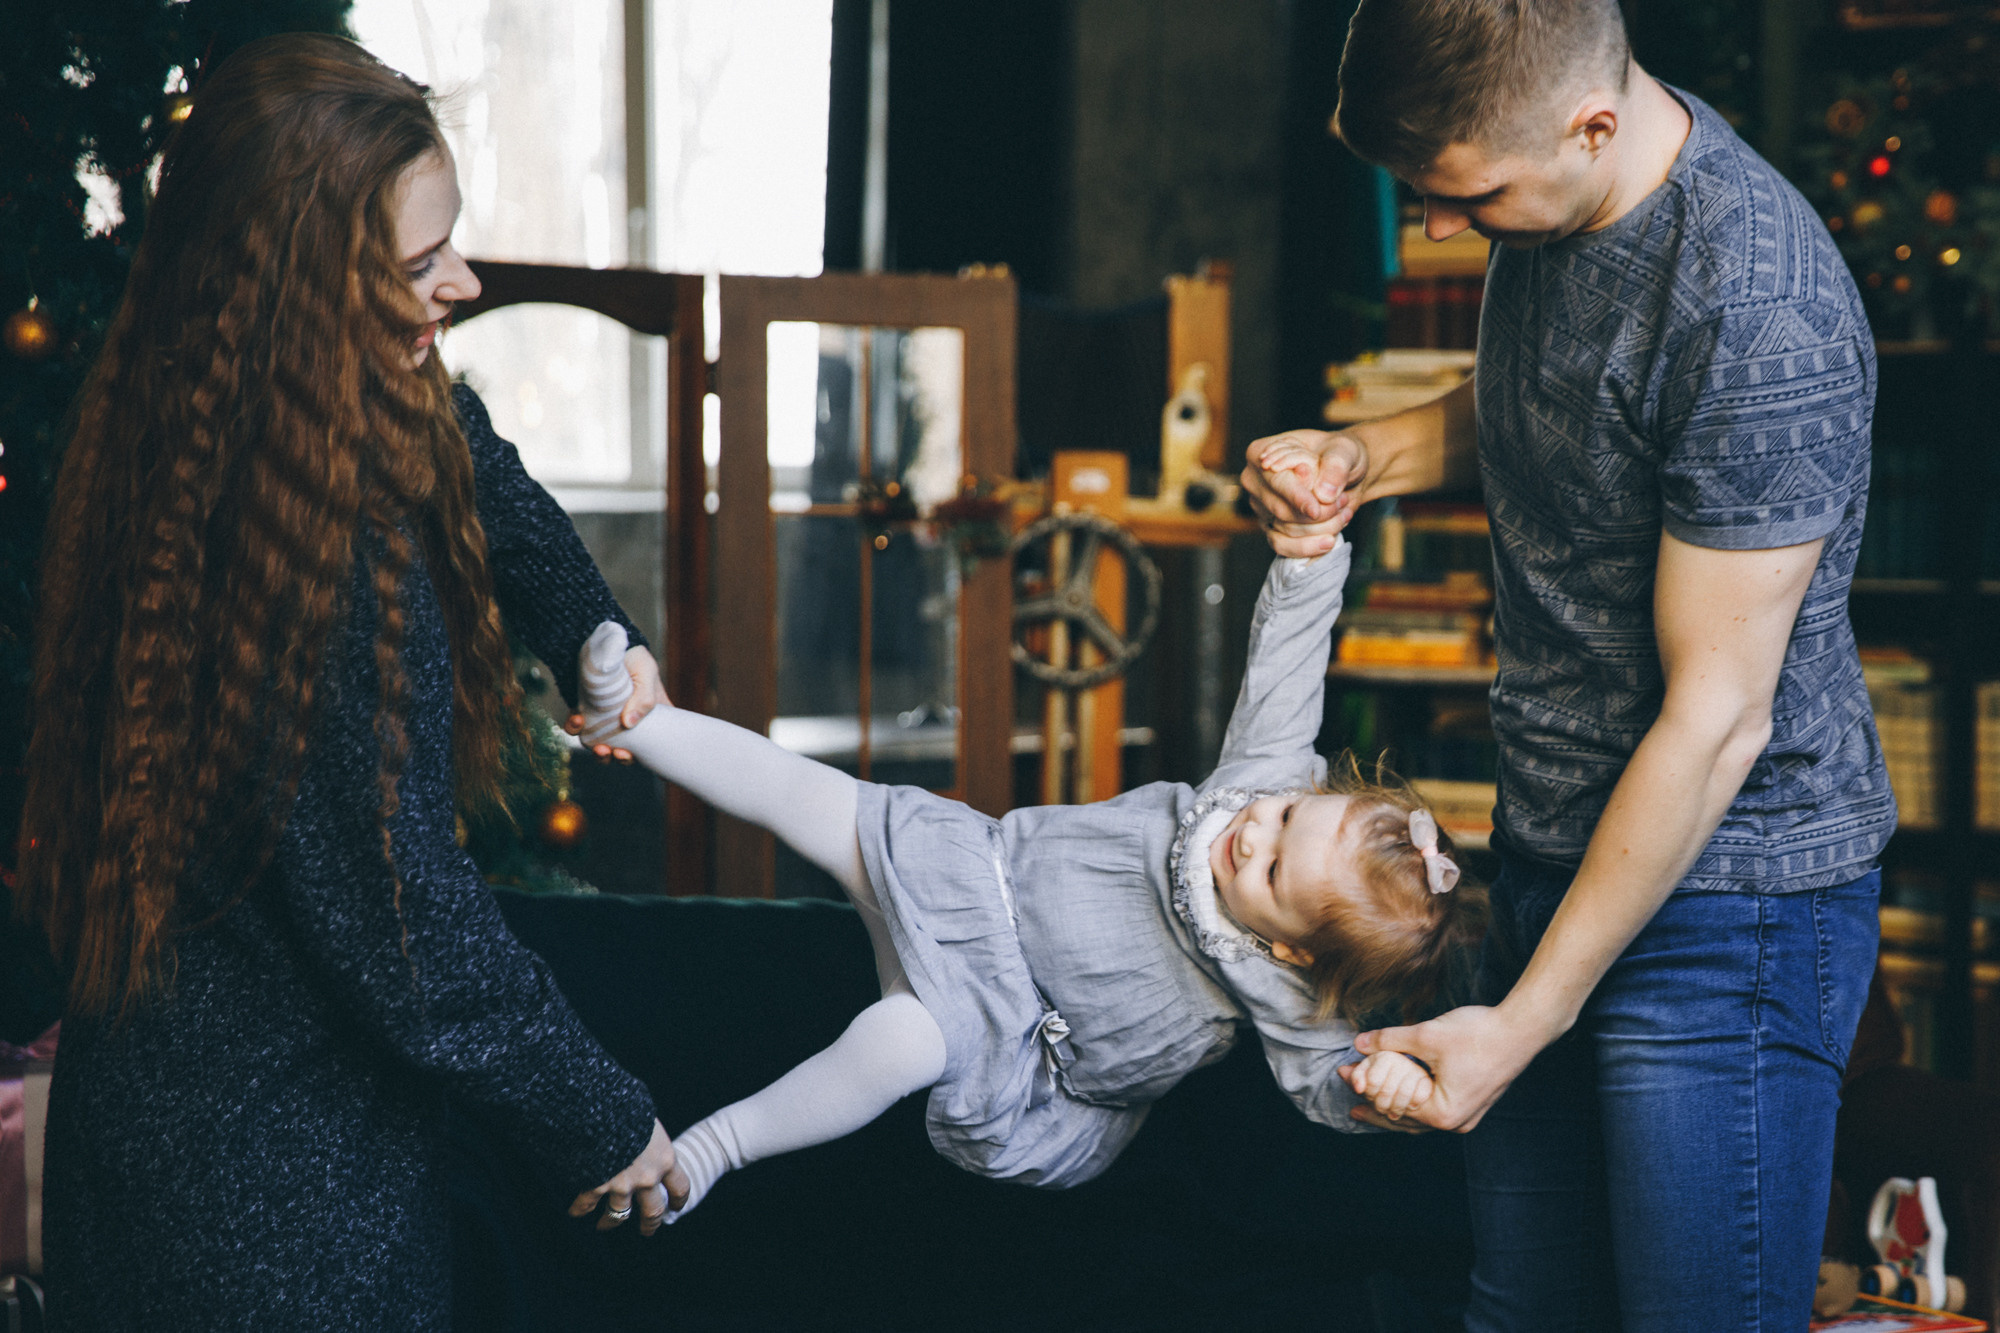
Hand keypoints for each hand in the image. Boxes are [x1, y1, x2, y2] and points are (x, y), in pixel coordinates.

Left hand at [565, 646, 665, 762]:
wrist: (605, 640)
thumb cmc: (633, 656)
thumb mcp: (646, 672)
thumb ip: (644, 697)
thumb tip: (629, 723)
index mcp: (651, 716)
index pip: (653, 742)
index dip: (645, 755)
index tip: (633, 754)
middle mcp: (628, 721)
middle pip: (627, 750)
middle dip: (621, 758)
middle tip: (618, 753)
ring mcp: (606, 719)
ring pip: (603, 745)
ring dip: (599, 753)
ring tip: (598, 748)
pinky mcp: (587, 711)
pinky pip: (579, 727)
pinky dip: (576, 727)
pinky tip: (577, 719)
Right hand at [569, 1119, 690, 1235]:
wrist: (602, 1109)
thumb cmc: (627, 1105)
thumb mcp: (648, 1119)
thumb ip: (649, 1136)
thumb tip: (643, 1132)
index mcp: (665, 1158)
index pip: (680, 1187)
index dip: (679, 1200)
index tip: (676, 1208)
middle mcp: (647, 1177)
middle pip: (653, 1211)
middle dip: (651, 1224)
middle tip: (648, 1231)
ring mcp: (622, 1185)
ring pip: (618, 1215)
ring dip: (611, 1223)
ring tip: (605, 1226)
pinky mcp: (596, 1185)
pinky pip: (586, 1205)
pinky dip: (579, 1210)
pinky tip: (575, 1212)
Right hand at [1240, 429, 1366, 558]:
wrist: (1344, 473)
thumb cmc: (1339, 454)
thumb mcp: (1344, 450)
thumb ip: (1336, 466)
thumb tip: (1324, 495)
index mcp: (1262, 453)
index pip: (1276, 480)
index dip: (1296, 497)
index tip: (1315, 511)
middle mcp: (1254, 481)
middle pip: (1281, 510)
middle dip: (1318, 514)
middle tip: (1343, 503)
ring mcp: (1260, 506)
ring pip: (1286, 530)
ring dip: (1321, 528)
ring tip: (1344, 513)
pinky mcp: (1270, 527)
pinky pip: (1282, 546)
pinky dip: (1309, 547)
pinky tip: (1330, 540)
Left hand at [1344, 1004, 1555, 1133]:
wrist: (1522, 1029)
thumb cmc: (1478, 1034)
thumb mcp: (1426, 1035)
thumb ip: (1390, 1041)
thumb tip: (1359, 1043)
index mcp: (1442, 1114)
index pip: (1391, 1107)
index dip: (1365, 1090)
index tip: (1344, 1073)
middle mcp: (1456, 1122)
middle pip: (1404, 1119)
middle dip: (1375, 1103)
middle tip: (1348, 1090)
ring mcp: (1467, 1115)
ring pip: (1420, 1117)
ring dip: (1394, 1104)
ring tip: (1368, 1099)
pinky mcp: (1473, 1102)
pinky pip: (1435, 1109)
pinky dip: (1414, 1101)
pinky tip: (1403, 1093)